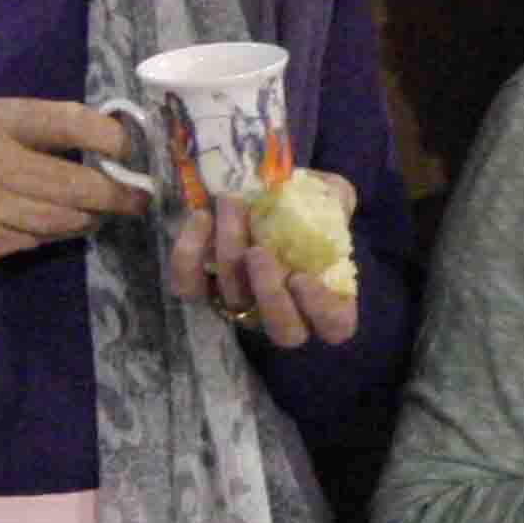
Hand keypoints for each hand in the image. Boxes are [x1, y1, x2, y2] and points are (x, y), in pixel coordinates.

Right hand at [0, 98, 147, 270]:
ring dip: (91, 219)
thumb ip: (37, 126)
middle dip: (118, 195)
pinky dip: (52, 234)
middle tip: (141, 198)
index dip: (113, 137)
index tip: (136, 150)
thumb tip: (110, 138)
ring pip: (65, 221)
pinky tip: (49, 223)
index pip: (69, 122)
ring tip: (102, 212)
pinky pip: (38, 241)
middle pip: (78, 185)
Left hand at [172, 169, 359, 348]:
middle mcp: (285, 311)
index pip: (335, 326)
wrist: (262, 192)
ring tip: (232, 201)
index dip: (320, 309)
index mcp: (325, 294)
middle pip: (283, 330)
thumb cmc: (306, 201)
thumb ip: (334, 202)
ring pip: (233, 299)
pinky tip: (202, 218)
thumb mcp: (331, 195)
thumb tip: (321, 205)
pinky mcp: (203, 289)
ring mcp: (243, 304)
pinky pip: (189, 287)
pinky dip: (188, 254)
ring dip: (229, 249)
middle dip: (268, 293)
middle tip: (257, 252)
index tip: (303, 276)